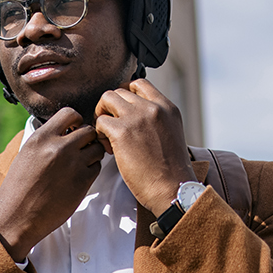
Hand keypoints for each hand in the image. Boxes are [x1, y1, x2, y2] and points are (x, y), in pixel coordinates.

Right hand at [0, 107, 103, 261]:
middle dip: (86, 139)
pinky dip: (91, 171)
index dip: (76, 121)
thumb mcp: (26, 154)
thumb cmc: (18, 189)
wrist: (16, 217)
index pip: (70, 113)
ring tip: (78, 165)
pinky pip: (97, 168)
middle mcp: (58, 147)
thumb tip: (63, 130)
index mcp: (41, 138)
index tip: (73, 130)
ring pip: (97, 148)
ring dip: (91, 154)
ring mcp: (72, 164)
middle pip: (89, 130)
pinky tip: (77, 178)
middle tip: (80, 149)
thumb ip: (45, 140)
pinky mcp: (82, 182)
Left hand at [93, 79, 194, 215]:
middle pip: (118, 91)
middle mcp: (152, 108)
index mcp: (167, 107)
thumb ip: (156, 120)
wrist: (172, 188)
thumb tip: (133, 116)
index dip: (124, 95)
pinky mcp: (122, 133)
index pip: (139, 83)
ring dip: (102, 116)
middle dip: (110, 108)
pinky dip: (99, 135)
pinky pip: (99, 122)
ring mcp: (137, 118)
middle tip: (112, 129)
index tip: (121, 113)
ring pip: (106, 99)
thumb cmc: (170, 170)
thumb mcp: (171, 133)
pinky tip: (110, 150)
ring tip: (108, 137)